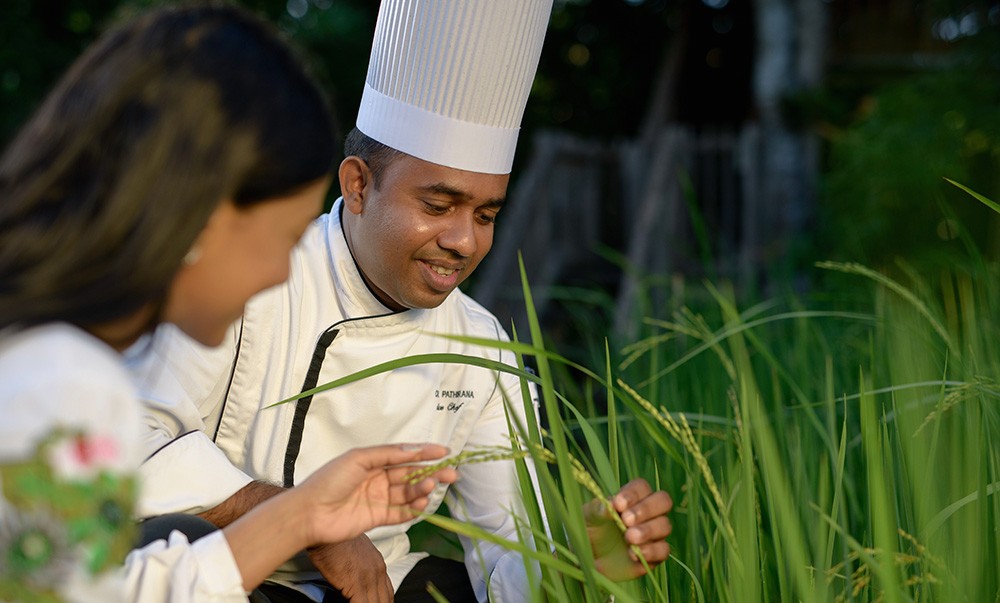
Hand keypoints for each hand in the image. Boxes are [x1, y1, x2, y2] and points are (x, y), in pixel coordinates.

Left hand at [297, 443, 457, 545]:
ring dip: (422, 490)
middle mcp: (378, 479)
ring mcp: (379, 499)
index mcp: (373, 461)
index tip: (444, 452)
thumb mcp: (359, 458)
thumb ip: (389, 454)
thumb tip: (416, 449)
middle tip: (451, 474)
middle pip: (411, 475)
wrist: (309, 513)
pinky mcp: (378, 518)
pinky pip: (401, 513)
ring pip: (408, 493)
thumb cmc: (330, 480)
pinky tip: (422, 504)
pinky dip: (414, 509)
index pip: (404, 455)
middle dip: (431, 473)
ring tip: (431, 487)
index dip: (425, 453)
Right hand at [309, 536, 392, 601]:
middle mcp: (378, 571)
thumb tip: (357, 578)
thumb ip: (362, 566)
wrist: (327, 527)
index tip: (376, 602)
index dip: (382, 601)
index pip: (388, 592)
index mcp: (379, 564)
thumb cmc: (335, 538)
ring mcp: (369, 578)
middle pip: (385, 599)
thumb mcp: (357, 551)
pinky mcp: (356, 584)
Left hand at [584, 478, 671, 580]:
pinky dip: (650, 551)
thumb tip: (610, 503)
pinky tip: (633, 553)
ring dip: (647, 530)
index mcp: (632, 498)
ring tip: (628, 538)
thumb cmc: (590, 530)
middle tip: (626, 520)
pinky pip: (663, 550)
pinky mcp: (655, 555)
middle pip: (663, 501)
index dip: (633, 494)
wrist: (590, 558)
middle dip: (646, 509)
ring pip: (665, 525)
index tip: (618, 504)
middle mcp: (648, 513)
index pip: (642, 487)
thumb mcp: (588, 517)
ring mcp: (654, 533)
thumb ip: (598, 509)